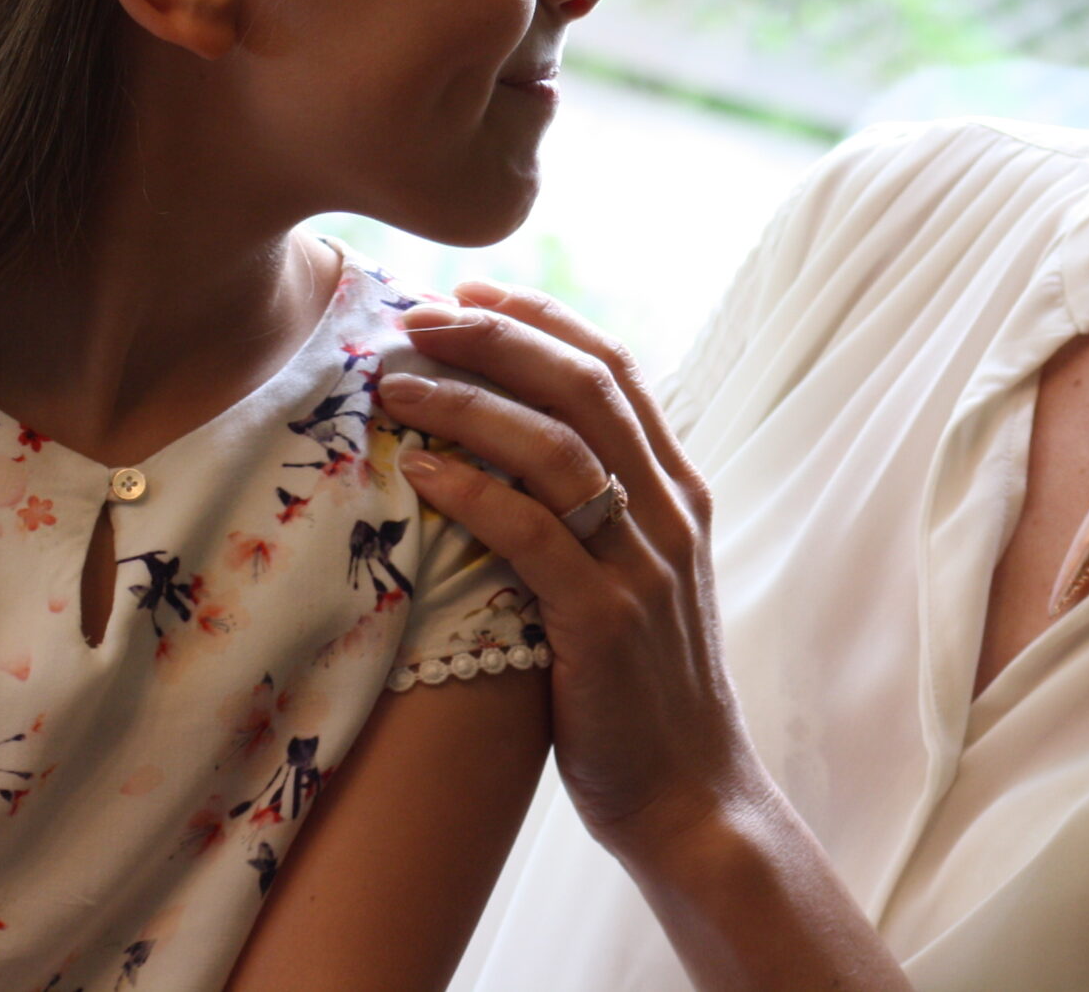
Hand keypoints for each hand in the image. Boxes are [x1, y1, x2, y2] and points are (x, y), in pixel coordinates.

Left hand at [379, 282, 761, 862]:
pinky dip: (475, 491)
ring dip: (470, 402)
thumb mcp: (635, 582)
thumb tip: (508, 456)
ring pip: (558, 447)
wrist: (692, 797)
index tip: (469, 291)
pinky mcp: (607, 622)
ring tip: (397, 383)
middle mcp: (671, 514)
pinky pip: (534, 534)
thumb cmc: (641, 693)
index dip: (541, 319)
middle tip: (419, 314)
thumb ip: (596, 514)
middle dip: (497, 337)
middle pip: (585, 387)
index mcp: (680, 493)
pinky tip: (421, 470)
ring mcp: (644, 566)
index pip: (615, 370)